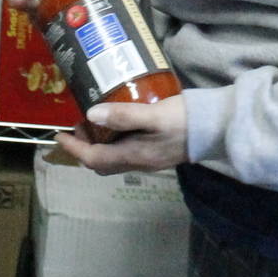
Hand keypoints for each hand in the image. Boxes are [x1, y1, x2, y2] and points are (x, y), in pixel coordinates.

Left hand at [54, 97, 188, 174]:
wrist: (218, 129)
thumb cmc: (185, 120)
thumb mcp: (153, 113)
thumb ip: (123, 115)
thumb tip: (91, 115)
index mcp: (134, 155)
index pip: (94, 158)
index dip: (74, 148)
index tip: (59, 136)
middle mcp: (139, 163)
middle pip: (102, 163)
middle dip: (85, 147)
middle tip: (79, 125)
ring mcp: (150, 160)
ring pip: (115, 159)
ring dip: (100, 144)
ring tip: (96, 121)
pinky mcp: (159, 153)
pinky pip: (127, 152)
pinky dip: (115, 141)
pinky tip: (120, 123)